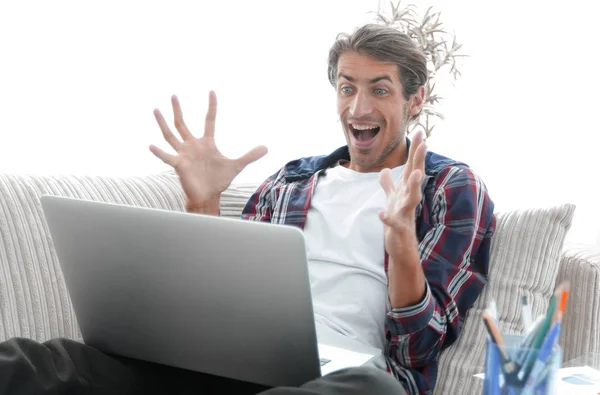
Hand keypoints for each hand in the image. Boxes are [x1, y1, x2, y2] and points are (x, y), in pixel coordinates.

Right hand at [149, 91, 267, 204]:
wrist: (209, 196)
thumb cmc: (219, 180)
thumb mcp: (237, 165)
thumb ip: (250, 156)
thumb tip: (266, 148)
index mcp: (207, 143)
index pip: (209, 120)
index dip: (211, 106)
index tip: (211, 91)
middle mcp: (193, 146)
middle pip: (183, 124)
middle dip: (178, 110)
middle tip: (174, 95)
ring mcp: (184, 154)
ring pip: (170, 135)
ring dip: (163, 123)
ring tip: (155, 109)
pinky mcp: (179, 165)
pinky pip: (167, 157)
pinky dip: (159, 152)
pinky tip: (150, 145)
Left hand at [378, 131, 426, 256]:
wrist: (401, 246)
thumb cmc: (399, 220)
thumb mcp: (392, 199)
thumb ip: (388, 184)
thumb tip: (385, 170)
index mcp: (406, 190)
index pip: (411, 166)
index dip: (415, 149)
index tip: (419, 130)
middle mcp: (409, 198)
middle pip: (415, 176)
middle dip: (419, 160)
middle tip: (424, 142)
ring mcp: (405, 213)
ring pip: (412, 198)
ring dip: (414, 186)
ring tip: (417, 174)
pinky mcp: (398, 228)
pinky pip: (394, 222)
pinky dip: (388, 218)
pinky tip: (382, 214)